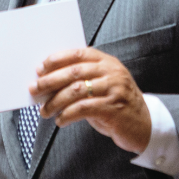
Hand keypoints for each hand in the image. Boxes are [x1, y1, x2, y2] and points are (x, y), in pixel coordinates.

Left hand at [31, 48, 151, 153]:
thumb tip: (48, 83)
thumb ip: (82, 80)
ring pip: (76, 90)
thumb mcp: (103, 86)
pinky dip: (67, 115)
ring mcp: (114, 89)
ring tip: (45, 111)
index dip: (57, 59)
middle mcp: (112, 72)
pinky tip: (60, 121)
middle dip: (50, 81)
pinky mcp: (113, 108)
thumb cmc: (116, 104)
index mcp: (107, 62)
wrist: (143, 125)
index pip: (78, 53)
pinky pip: (83, 109)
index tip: (40, 68)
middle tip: (35, 89)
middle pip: (74, 71)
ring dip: (55, 101)